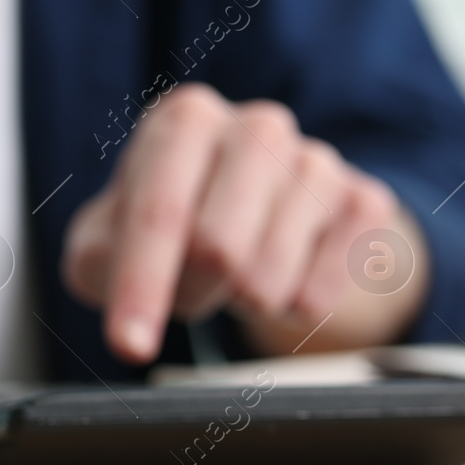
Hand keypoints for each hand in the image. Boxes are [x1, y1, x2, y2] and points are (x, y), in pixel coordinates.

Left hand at [62, 83, 425, 363]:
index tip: (129, 345)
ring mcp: (318, 160)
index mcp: (185, 120)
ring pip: (269, 279)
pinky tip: (284, 275)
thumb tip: (128, 318)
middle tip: (191, 287)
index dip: (141, 284)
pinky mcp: (365, 201)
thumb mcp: (112, 233)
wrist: (264, 211)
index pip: (158, 213)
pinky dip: (291, 307)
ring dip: (241, 302)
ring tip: (236, 273)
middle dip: (193, 292)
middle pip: (218, 249)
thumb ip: (99, 261)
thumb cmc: (173, 224)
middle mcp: (257, 125)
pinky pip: (322, 294)